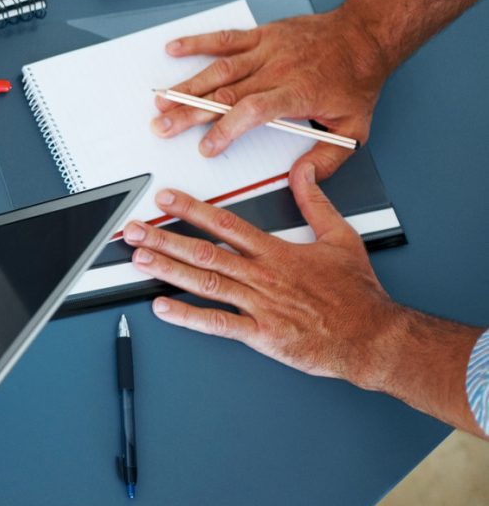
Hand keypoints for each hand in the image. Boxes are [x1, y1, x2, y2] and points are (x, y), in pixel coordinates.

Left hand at [122, 164, 403, 385]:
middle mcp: (262, 276)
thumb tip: (304, 170)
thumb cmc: (357, 292)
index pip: (226, 223)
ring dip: (168, 270)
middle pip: (205, 251)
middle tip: (133, 229)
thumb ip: (315, 202)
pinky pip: (218, 323)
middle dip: (165, 238)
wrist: (373, 335)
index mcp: (277, 252)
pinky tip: (162, 307)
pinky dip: (188, 316)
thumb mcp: (341, 237)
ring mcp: (260, 305)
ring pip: (206, 283)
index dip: (192, 209)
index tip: (166, 197)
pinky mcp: (262, 334)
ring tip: (139, 259)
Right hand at [152, 9, 391, 178]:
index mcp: (298, 93)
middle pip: (226, 93)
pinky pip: (225, 38)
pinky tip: (174, 50)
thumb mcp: (354, 129)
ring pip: (219, 69)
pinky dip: (197, 42)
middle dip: (189, 112)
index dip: (226, 129)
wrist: (365, 35)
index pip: (254, 111)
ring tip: (160, 100)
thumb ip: (326, 159)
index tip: (206, 147)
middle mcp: (278, 70)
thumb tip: (300, 178)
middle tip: (162, 127)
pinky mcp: (261, 36)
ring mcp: (267, 50)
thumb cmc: (356, 80)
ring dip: (187, 85)